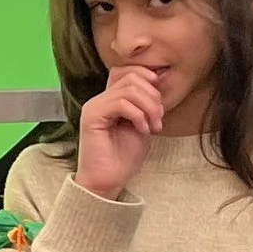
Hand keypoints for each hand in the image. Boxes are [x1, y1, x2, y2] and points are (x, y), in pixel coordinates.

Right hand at [75, 65, 164, 200]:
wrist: (108, 181)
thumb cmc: (124, 157)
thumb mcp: (142, 123)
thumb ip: (146, 104)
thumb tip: (159, 83)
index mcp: (110, 99)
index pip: (126, 71)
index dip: (147, 77)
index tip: (160, 100)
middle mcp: (99, 99)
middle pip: (131, 77)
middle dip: (153, 96)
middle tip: (158, 119)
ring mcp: (94, 107)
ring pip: (129, 89)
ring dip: (149, 107)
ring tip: (152, 126)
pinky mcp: (92, 117)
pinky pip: (121, 103)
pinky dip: (138, 115)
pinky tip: (142, 130)